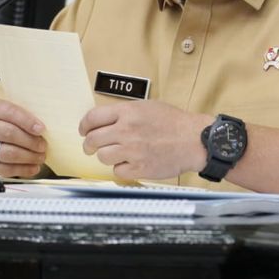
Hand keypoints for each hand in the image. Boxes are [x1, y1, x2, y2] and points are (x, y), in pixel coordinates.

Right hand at [0, 98, 46, 177]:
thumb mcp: (2, 113)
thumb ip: (19, 116)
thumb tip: (42, 128)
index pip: (10, 112)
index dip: (27, 121)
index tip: (42, 129)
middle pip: (10, 134)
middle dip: (31, 141)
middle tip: (43, 145)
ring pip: (9, 153)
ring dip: (29, 157)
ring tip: (40, 157)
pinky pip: (5, 169)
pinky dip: (23, 170)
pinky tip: (33, 168)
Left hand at [79, 100, 211, 180]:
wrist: (194, 140)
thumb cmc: (173, 122)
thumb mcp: (147, 107)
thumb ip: (124, 112)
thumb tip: (103, 120)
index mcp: (128, 112)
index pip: (92, 118)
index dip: (84, 126)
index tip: (84, 130)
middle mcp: (127, 130)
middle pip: (92, 140)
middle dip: (89, 145)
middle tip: (91, 147)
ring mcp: (132, 150)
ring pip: (102, 156)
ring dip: (106, 156)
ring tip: (116, 154)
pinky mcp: (139, 168)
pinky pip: (117, 171)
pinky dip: (121, 168)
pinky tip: (130, 163)